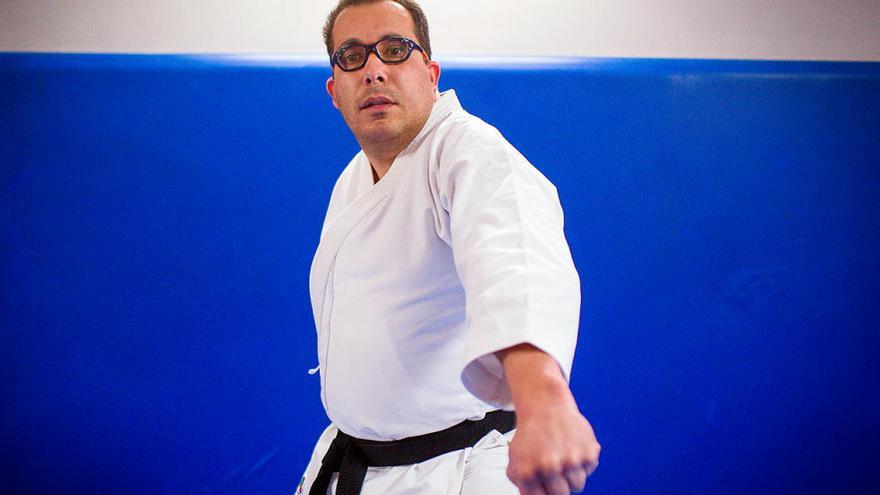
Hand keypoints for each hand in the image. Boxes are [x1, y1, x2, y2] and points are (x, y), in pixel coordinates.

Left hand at [496, 344, 600, 493]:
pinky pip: (589, 470)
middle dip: (558, 486)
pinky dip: (582, 462)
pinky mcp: (588, 453)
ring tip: (562, 457)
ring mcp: (570, 461)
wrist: (545, 405)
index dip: (545, 493)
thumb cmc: (531, 432)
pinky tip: (571, 447)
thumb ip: (523, 483)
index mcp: (528, 473)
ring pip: (577, 485)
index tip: (546, 488)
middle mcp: (549, 468)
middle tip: (554, 473)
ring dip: (571, 475)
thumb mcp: (516, 460)